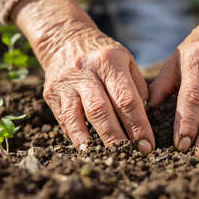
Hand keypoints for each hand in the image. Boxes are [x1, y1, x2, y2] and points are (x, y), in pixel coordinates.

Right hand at [42, 28, 154, 154]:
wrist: (65, 40)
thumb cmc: (103, 54)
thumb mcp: (125, 60)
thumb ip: (137, 86)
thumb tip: (143, 119)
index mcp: (109, 61)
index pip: (126, 99)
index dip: (138, 125)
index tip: (147, 145)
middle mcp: (85, 71)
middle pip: (101, 111)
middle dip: (118, 138)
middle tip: (132, 155)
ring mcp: (65, 83)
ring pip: (77, 118)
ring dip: (93, 142)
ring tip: (108, 158)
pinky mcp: (51, 93)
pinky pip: (64, 120)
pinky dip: (76, 137)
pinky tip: (87, 149)